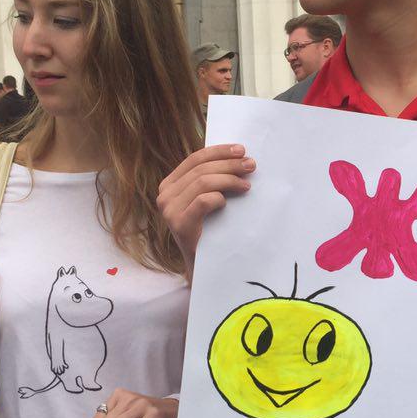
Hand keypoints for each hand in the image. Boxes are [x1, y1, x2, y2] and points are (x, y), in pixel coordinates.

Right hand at [156, 144, 254, 277]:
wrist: (203, 267)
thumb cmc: (209, 231)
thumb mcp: (205, 200)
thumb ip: (210, 180)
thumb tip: (237, 157)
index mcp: (169, 185)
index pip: (195, 159)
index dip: (219, 152)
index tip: (241, 150)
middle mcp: (164, 195)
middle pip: (201, 169)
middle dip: (230, 164)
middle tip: (251, 166)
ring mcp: (169, 210)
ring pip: (203, 182)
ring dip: (230, 180)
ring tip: (247, 185)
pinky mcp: (180, 225)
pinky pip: (203, 201)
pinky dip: (219, 198)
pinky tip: (228, 203)